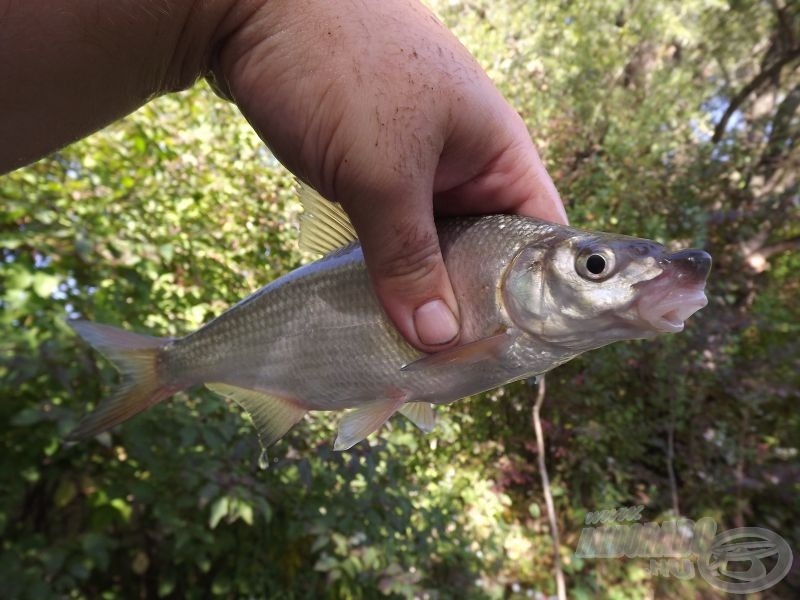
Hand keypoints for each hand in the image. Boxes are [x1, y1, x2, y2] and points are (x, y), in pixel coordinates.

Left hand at [217, 0, 566, 351]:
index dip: (536, 301)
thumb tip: (438, 340)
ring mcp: (419, 172)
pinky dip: (385, 272)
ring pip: (434, 251)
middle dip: (466, 310)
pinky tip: (374, 311)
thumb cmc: (339, 70)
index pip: (542, 240)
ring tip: (407, 354)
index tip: (508, 357)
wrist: (253, 6)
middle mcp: (467, 167)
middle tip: (447, 371)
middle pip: (485, 256)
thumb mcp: (382, 172)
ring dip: (419, 294)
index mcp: (498, 154)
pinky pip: (393, 237)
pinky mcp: (375, 177)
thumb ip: (410, 258)